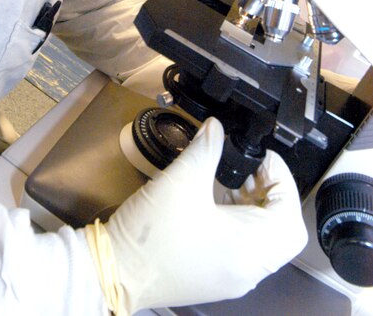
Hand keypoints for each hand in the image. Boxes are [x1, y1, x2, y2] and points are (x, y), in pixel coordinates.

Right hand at [85, 117, 306, 314]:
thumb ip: (206, 148)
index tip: (261, 156)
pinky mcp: (215, 276)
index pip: (289, 214)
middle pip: (281, 228)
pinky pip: (244, 248)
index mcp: (249, 250)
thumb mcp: (182, 180)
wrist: (114, 271)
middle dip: (271, 192)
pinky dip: (240, 221)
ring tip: (232, 179)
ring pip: (264, 240)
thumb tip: (217, 128)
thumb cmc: (150, 236)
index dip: (282, 178)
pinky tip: (216, 199)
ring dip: (255, 206)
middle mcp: (248, 270)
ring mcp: (232, 277)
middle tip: (249, 167)